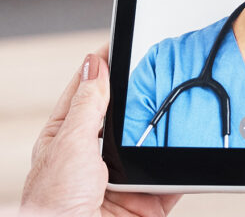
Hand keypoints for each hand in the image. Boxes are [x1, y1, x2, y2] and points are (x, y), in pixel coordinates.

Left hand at [21, 46, 180, 216]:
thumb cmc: (53, 204)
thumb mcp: (70, 144)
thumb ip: (88, 105)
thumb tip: (94, 64)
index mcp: (65, 138)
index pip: (87, 92)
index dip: (103, 68)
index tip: (121, 44)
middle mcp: (92, 159)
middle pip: (124, 119)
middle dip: (143, 102)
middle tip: (164, 75)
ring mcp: (119, 182)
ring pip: (149, 149)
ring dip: (164, 136)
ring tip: (183, 111)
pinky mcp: (143, 204)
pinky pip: (169, 183)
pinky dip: (182, 171)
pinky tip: (191, 155)